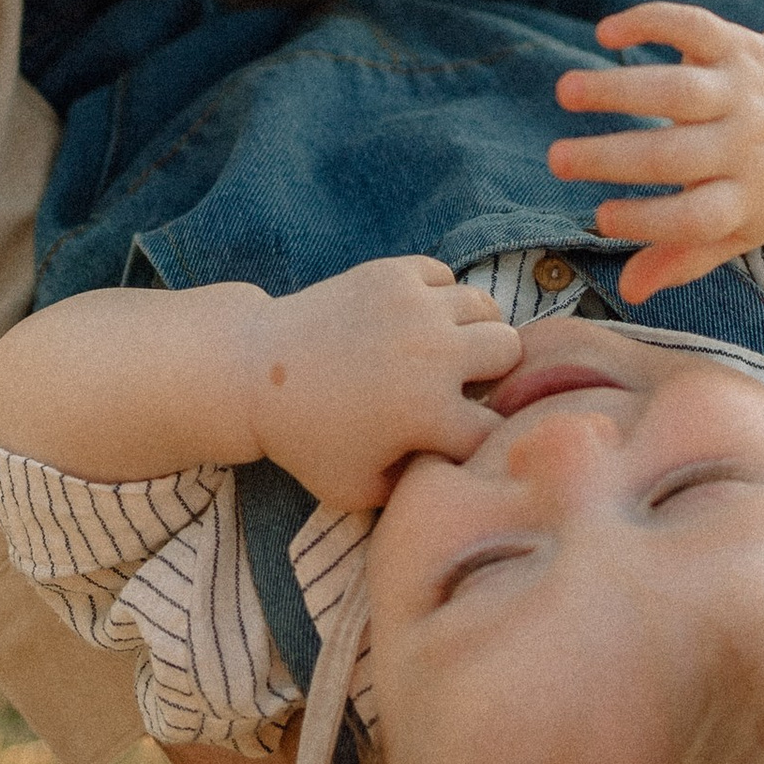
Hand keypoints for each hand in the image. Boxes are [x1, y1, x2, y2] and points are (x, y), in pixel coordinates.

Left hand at [244, 256, 521, 508]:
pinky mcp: (394, 272)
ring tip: (443, 350)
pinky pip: (446, 278)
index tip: (461, 438)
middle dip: (492, 373)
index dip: (484, 438)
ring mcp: (415, 305)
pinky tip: (414, 321)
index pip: (496, 428)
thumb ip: (417, 489)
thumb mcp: (359, 491)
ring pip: (487, 306)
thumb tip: (460, 470)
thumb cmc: (307, 439)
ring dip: (472, 331)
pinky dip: (439, 298)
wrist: (253, 372)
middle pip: (510, 352)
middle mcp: (433, 353)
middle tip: (459, 385)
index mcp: (429, 412)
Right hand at [548, 5, 763, 304]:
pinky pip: (693, 28)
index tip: (600, 218)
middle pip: (675, 154)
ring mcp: (743, 90)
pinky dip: (650, 22)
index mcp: (748, 196)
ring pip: (677, 89)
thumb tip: (628, 291)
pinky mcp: (737, 45)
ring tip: (566, 92)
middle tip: (557, 160)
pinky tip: (606, 33)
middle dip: (611, 157)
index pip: (696, 218)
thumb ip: (686, 257)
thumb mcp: (741, 227)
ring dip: (617, 88)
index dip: (649, 223)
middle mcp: (748, 143)